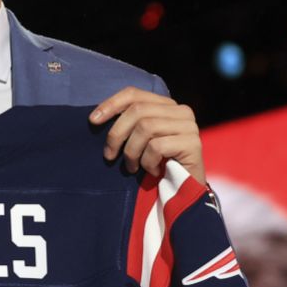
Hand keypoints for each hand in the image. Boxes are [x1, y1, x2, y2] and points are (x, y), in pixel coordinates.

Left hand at [88, 87, 204, 183]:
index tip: (93, 120)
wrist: (183, 192)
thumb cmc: (157, 165)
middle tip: (109, 156)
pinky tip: (153, 172)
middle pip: (138, 110)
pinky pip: (157, 146)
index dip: (111, 104)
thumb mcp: (139, 140)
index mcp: (166, 105)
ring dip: (132, 151)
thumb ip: (128, 124)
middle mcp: (181, 111)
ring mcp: (189, 126)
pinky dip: (148, 162)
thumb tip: (96, 117)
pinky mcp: (193, 143)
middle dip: (117, 134)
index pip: (134, 94)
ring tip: (132, 167)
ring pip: (146, 127)